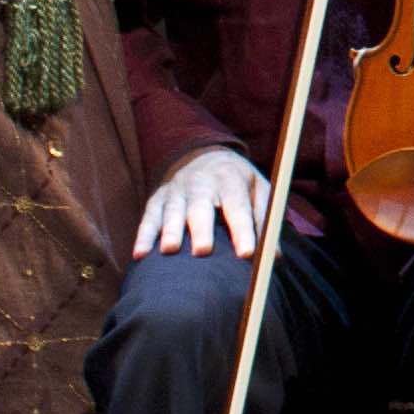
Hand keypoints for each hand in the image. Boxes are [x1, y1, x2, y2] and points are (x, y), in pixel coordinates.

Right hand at [137, 144, 274, 260]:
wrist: (205, 155)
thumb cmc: (238, 182)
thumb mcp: (258, 191)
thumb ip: (265, 221)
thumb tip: (273, 257)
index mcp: (230, 180)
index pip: (238, 207)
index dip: (243, 231)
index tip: (248, 254)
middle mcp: (201, 183)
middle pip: (201, 207)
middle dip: (201, 229)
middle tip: (203, 252)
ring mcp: (177, 190)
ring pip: (172, 211)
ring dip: (170, 231)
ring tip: (170, 251)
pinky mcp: (157, 198)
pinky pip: (149, 217)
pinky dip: (144, 236)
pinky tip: (140, 255)